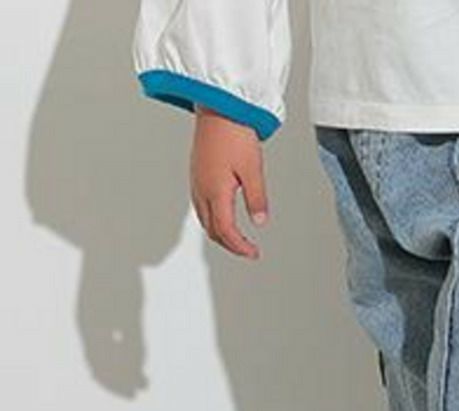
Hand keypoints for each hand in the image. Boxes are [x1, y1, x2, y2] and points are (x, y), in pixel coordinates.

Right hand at [190, 106, 268, 258]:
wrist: (218, 106)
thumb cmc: (235, 133)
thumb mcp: (253, 169)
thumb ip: (257, 198)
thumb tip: (260, 222)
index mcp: (215, 191)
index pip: (226, 231)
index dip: (240, 246)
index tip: (254, 253)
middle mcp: (202, 189)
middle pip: (212, 229)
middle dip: (230, 245)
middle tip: (249, 251)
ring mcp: (197, 182)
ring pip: (204, 219)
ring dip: (220, 234)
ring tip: (238, 240)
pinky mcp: (197, 174)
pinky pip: (201, 206)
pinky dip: (212, 219)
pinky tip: (223, 217)